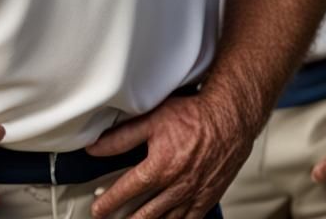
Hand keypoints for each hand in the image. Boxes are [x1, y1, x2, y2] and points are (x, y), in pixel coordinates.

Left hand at [87, 91, 251, 218]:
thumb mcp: (152, 119)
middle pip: (144, 213)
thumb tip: (95, 147)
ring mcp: (192, 195)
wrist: (230, 119)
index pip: (127, 191)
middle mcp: (176, 186)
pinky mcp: (207, 198)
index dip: (109, 201)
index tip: (99, 208)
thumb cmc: (194, 116)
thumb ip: (121, 137)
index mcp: (159, 167)